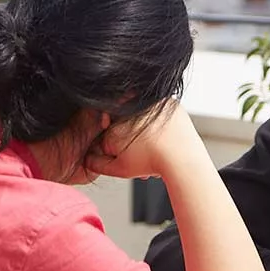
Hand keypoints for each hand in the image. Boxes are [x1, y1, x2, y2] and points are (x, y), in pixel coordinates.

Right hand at [85, 101, 200, 180]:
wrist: (182, 157)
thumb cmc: (152, 162)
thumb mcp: (118, 169)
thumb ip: (96, 163)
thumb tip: (87, 158)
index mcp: (114, 123)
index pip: (109, 135)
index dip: (117, 150)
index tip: (127, 157)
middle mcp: (130, 108)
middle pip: (126, 126)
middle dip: (132, 142)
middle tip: (143, 156)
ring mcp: (151, 102)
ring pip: (143, 118)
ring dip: (147, 133)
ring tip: (156, 151)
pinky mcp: (169, 101)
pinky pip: (161, 113)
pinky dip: (162, 124)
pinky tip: (165, 137)